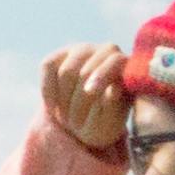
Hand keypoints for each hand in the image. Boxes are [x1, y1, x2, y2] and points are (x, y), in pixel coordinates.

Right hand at [40, 42, 129, 156]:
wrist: (84, 118)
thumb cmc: (103, 121)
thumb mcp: (111, 121)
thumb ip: (114, 106)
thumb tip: (113, 89)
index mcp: (125, 67)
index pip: (114, 61)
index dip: (100, 74)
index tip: (89, 92)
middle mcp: (105, 51)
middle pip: (86, 71)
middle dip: (78, 101)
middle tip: (75, 124)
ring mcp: (82, 50)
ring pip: (66, 72)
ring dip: (64, 100)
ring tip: (66, 117)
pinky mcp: (58, 55)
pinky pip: (48, 67)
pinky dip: (48, 92)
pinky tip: (54, 106)